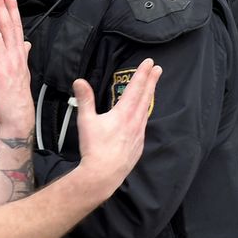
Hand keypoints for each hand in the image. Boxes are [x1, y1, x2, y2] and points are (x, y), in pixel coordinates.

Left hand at [0, 0, 32, 133]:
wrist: (17, 115)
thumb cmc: (18, 95)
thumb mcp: (24, 72)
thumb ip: (24, 55)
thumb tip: (27, 44)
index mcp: (21, 55)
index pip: (17, 27)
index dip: (13, 9)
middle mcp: (14, 56)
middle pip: (7, 27)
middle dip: (1, 7)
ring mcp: (3, 64)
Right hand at [74, 59, 161, 197]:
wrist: (104, 174)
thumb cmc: (94, 148)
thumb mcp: (86, 121)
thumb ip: (85, 100)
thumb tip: (80, 81)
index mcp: (124, 113)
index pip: (136, 88)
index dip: (143, 74)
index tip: (149, 63)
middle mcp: (135, 121)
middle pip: (145, 96)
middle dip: (151, 81)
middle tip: (158, 69)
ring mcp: (139, 134)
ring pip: (146, 110)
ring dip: (149, 97)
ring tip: (152, 88)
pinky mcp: (138, 145)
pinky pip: (143, 125)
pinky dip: (144, 114)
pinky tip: (142, 115)